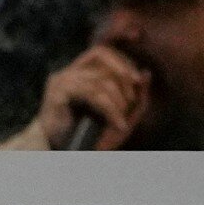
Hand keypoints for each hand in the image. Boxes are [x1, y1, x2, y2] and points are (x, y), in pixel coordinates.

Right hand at [17, 43, 149, 149]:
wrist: (62, 152)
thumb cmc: (89, 134)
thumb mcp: (120, 114)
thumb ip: (135, 95)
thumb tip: (146, 73)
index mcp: (78, 72)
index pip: (101, 51)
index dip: (121, 60)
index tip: (138, 79)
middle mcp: (67, 72)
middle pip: (100, 56)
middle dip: (123, 75)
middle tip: (131, 100)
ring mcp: (60, 81)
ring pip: (100, 80)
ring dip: (118, 101)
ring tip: (123, 120)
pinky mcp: (57, 94)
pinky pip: (92, 95)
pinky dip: (110, 110)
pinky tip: (117, 124)